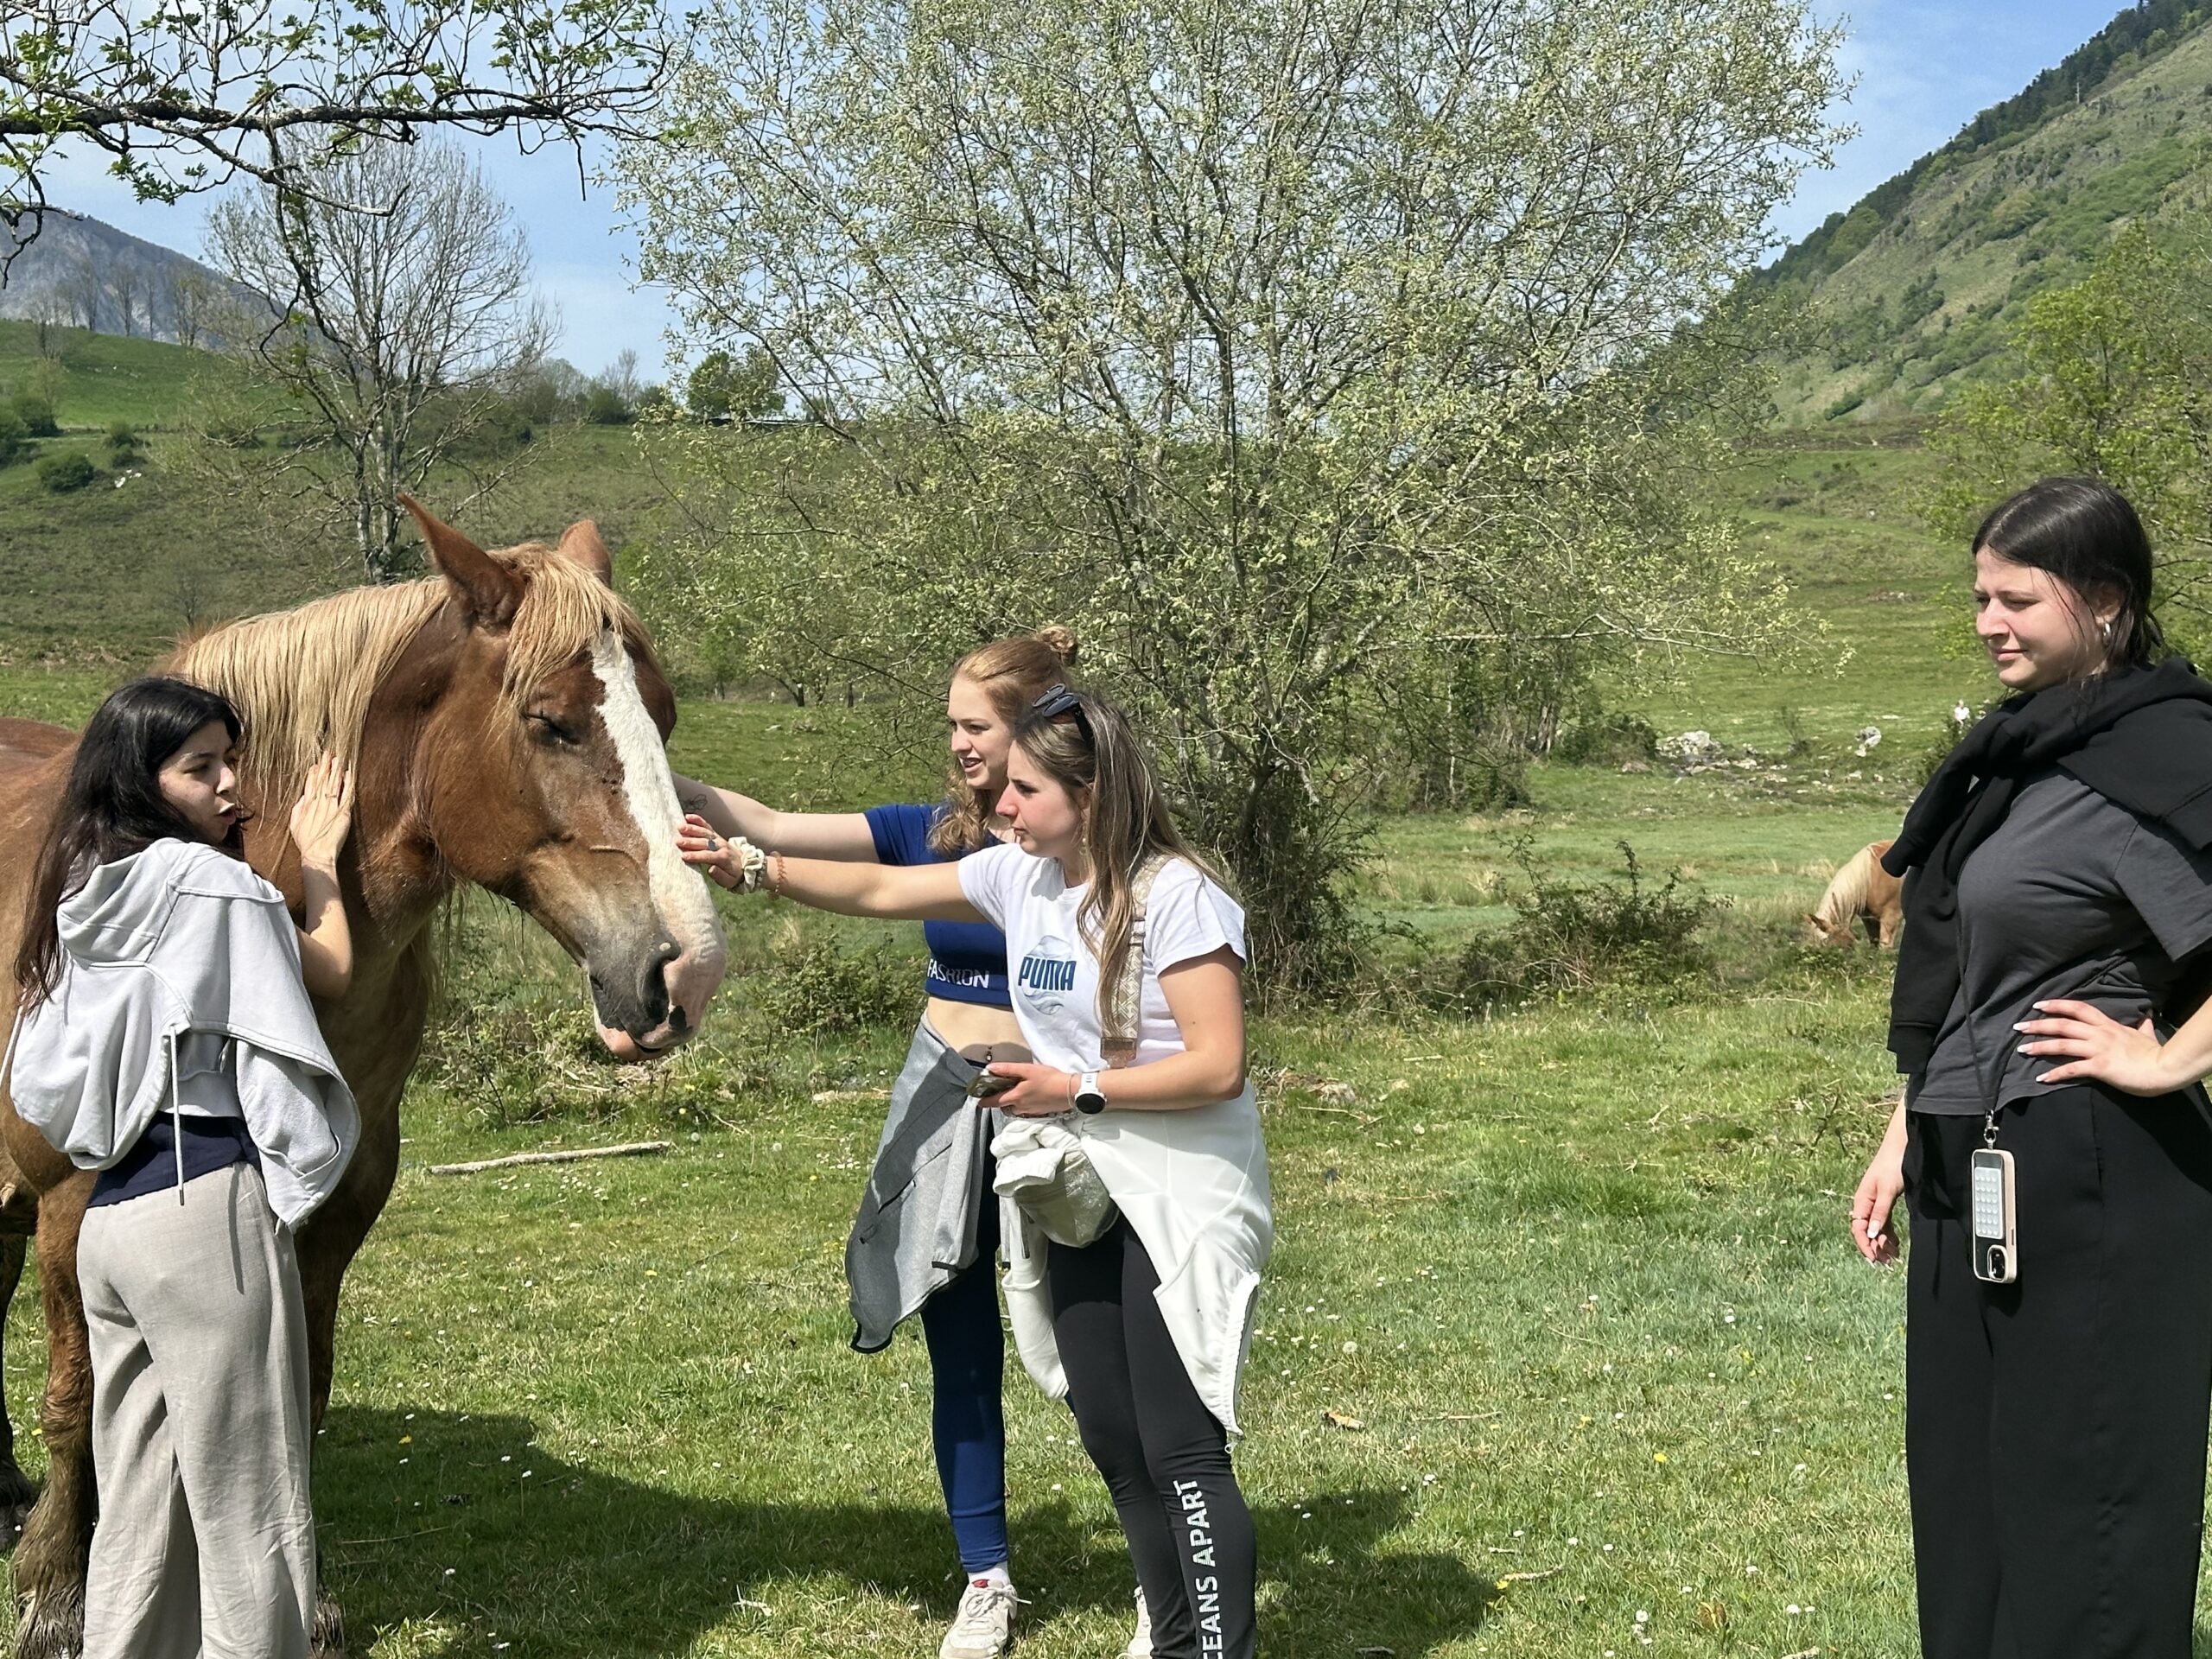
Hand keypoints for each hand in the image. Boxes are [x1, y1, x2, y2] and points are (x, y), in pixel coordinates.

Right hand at [288, 753, 353, 870]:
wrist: (317, 853)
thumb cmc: (306, 842)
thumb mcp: (295, 824)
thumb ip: (298, 809)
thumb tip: (303, 797)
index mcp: (307, 805)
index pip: (311, 785)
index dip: (313, 773)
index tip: (316, 764)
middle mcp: (319, 803)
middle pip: (322, 780)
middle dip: (325, 766)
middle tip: (328, 753)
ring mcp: (331, 806)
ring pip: (334, 784)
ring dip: (336, 770)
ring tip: (338, 758)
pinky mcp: (343, 812)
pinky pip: (346, 794)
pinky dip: (347, 783)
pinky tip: (348, 773)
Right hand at [675, 813, 763, 890]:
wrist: (746, 865)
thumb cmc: (734, 875)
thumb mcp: (729, 881)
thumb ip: (719, 876)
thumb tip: (710, 869)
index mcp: (723, 858)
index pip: (707, 856)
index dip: (695, 856)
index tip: (683, 856)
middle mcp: (721, 846)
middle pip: (704, 843)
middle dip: (690, 842)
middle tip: (677, 841)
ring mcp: (718, 839)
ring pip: (704, 832)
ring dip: (692, 829)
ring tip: (680, 827)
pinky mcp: (716, 835)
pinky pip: (707, 826)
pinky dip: (698, 820)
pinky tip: (688, 816)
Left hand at [978, 1062, 1076, 1116]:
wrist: (1070, 1091)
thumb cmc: (1049, 1079)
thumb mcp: (1027, 1070)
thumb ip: (1008, 1069)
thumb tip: (990, 1068)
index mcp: (1015, 1097)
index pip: (994, 1102)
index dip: (984, 1101)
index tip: (978, 1100)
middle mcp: (1020, 1107)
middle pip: (1004, 1106)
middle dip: (999, 1099)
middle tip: (998, 1090)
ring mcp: (1030, 1111)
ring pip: (1015, 1108)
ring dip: (1011, 1101)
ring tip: (1015, 1089)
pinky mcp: (1039, 1111)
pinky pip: (1025, 1109)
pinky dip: (1022, 1102)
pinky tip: (1029, 1094)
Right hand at [1850, 1107, 1907, 1264]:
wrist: (1902, 1148)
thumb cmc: (1892, 1166)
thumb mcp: (1886, 1190)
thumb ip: (1879, 1212)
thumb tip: (1871, 1233)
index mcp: (1862, 1201)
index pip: (1858, 1228)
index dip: (1864, 1244)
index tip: (1874, 1258)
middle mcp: (1866, 1204)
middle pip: (1867, 1231)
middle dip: (1875, 1247)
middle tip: (1888, 1262)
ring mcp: (1876, 1204)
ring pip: (1876, 1229)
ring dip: (1883, 1243)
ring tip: (1894, 1256)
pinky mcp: (1885, 1202)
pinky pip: (1884, 1223)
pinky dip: (1889, 1235)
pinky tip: (1896, 1243)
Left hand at [2016, 998, 2182, 1096]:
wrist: (2165, 1069)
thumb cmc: (2156, 1054)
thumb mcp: (2146, 1035)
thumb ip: (2142, 1026)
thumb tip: (2146, 1016)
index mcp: (2108, 1025)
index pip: (2078, 1008)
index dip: (2057, 1005)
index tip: (2038, 1005)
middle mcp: (2100, 1034)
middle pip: (2063, 1025)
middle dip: (2038, 1025)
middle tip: (2018, 1026)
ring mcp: (2099, 1050)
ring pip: (2062, 1045)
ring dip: (2039, 1046)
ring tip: (2022, 1049)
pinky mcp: (2100, 1067)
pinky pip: (2072, 1069)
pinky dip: (2055, 1074)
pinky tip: (2042, 1078)